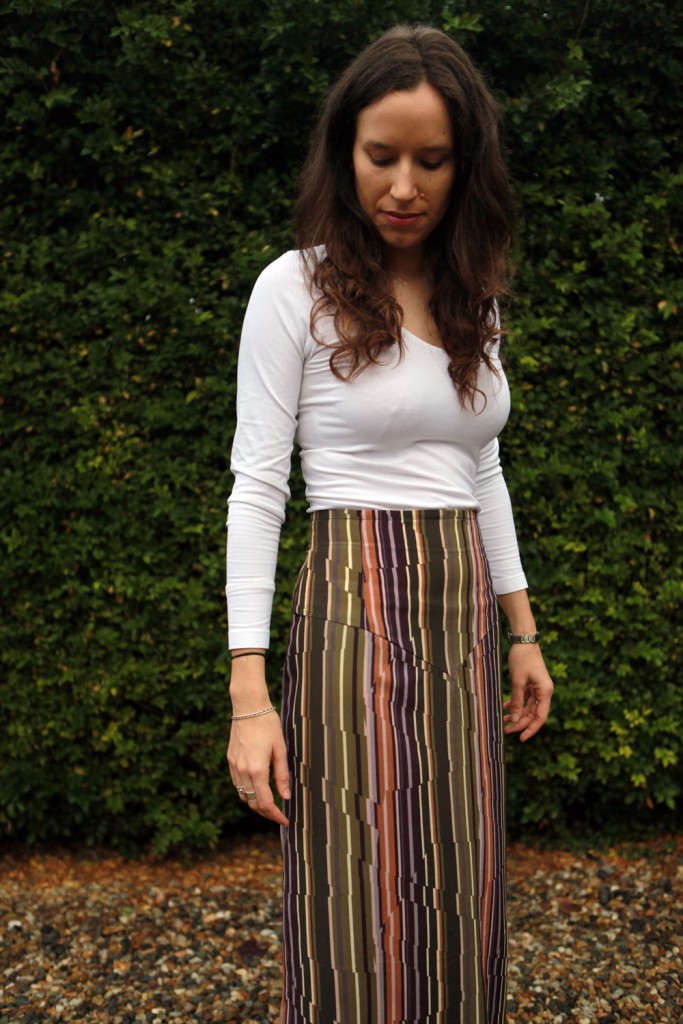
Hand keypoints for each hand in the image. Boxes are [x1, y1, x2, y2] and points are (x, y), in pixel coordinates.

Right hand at [227, 711, 290, 826]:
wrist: (248, 707)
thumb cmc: (268, 724)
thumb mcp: (280, 749)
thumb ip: (282, 775)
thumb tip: (285, 797)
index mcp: (256, 769)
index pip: (265, 803)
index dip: (276, 815)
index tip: (285, 821)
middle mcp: (242, 771)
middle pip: (253, 803)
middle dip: (266, 813)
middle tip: (280, 815)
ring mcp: (234, 766)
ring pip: (243, 795)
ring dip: (256, 803)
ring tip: (270, 803)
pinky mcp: (230, 760)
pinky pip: (237, 784)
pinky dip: (247, 791)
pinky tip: (258, 787)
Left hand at [503, 643, 553, 741]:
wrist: (523, 640)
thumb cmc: (522, 658)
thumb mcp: (518, 681)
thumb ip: (517, 701)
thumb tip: (515, 719)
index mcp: (545, 692)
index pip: (540, 717)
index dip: (531, 729)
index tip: (521, 738)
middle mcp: (544, 692)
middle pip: (533, 714)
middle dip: (520, 723)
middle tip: (506, 730)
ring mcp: (537, 688)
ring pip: (527, 707)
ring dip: (516, 714)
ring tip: (502, 722)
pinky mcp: (531, 683)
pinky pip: (523, 698)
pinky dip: (514, 703)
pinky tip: (503, 709)